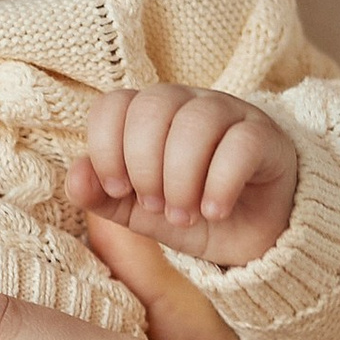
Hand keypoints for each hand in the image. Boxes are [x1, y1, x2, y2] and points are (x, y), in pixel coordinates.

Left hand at [67, 86, 299, 268]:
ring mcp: (228, 113)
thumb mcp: (137, 212)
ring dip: (182, 180)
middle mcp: (186, 103)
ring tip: (185, 215)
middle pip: (151, 108)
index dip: (106, 149)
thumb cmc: (190, 212)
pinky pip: (240, 144)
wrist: (253, 236)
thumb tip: (75, 179)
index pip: (112, 105)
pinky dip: (220, 184)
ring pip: (196, 123)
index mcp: (148, 113)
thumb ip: (101, 196)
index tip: (118, 190)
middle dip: (145, 168)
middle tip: (157, 207)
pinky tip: (215, 211)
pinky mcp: (265, 135)